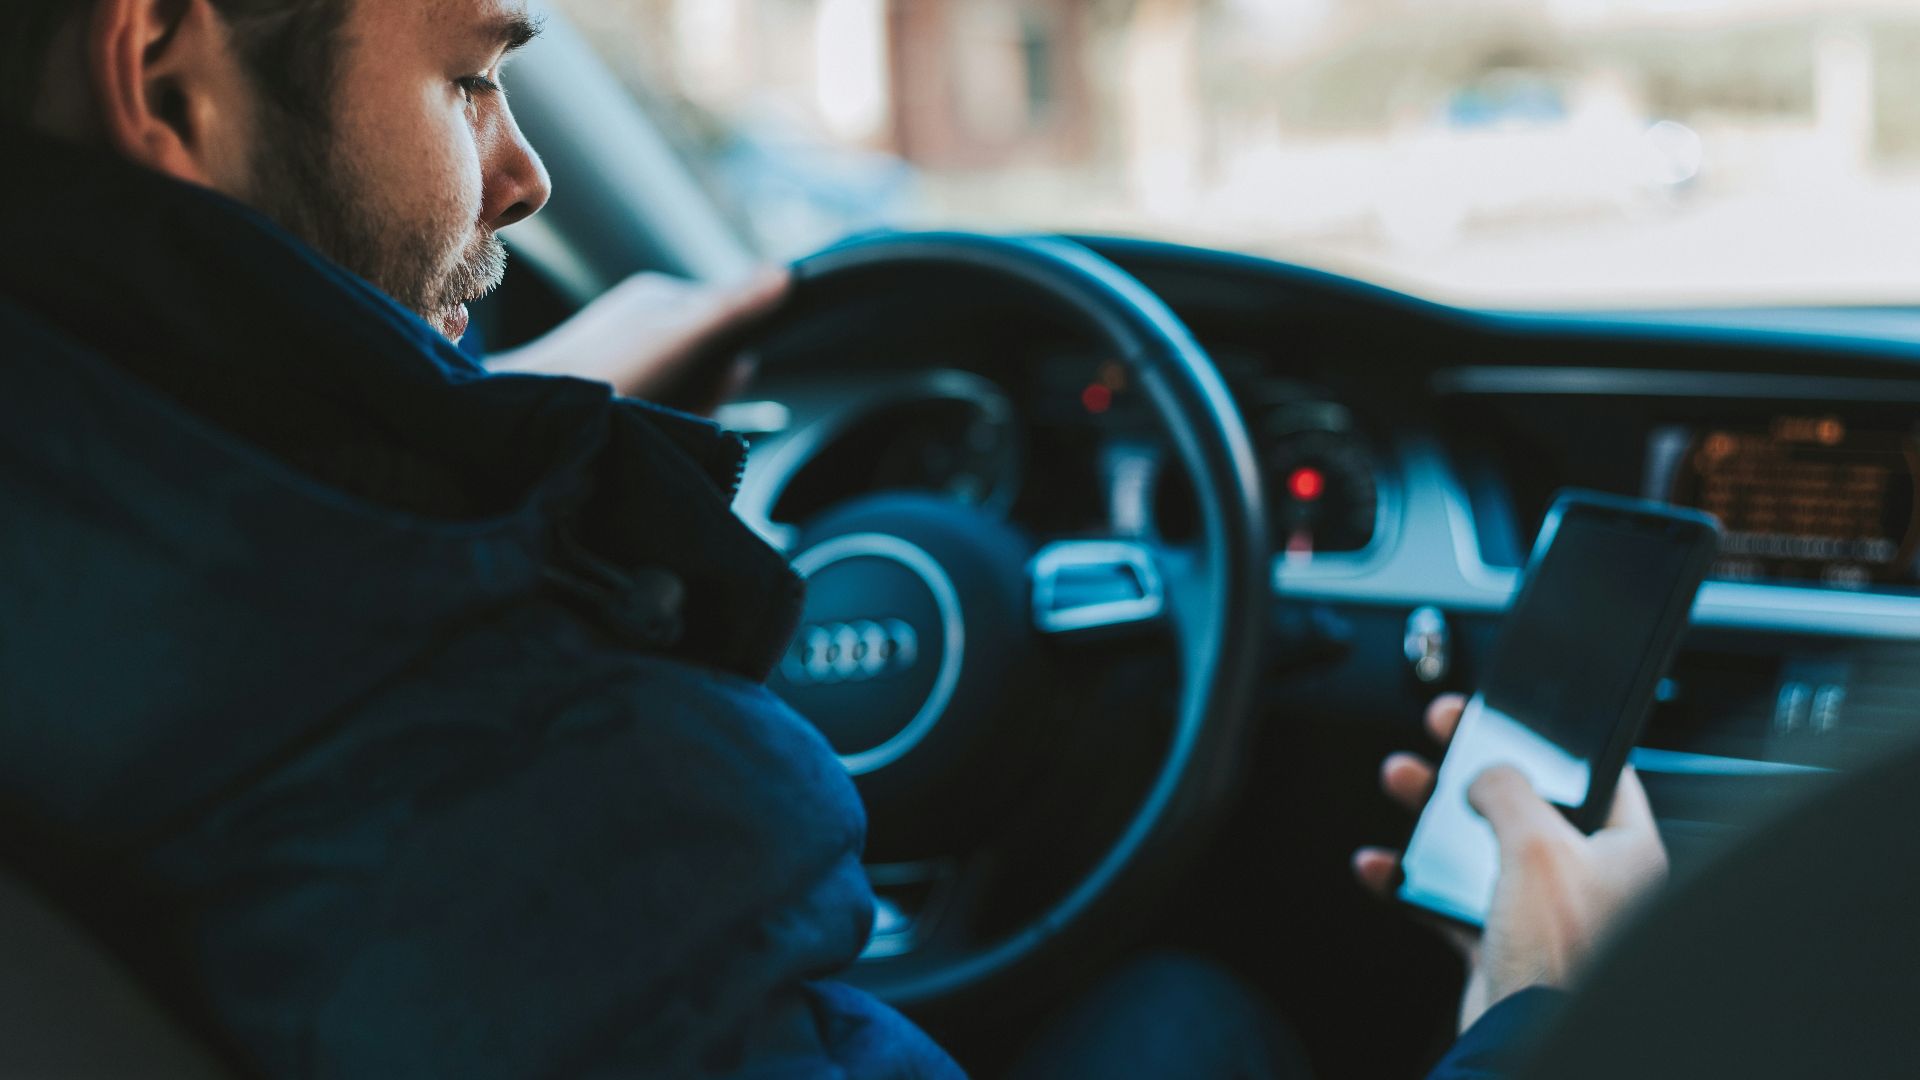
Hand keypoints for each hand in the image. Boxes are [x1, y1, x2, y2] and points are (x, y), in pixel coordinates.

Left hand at [489, 270, 790, 416]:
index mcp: (659, 299)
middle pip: (708, 359)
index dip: (734, 357)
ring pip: (685, 388)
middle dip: (709, 391)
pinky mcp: (610, 391)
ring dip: (686, 411)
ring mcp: (625, 357)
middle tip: (681, 405)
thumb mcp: (681, 338)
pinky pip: (658, 407)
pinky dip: (661, 422)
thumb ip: (732, 308)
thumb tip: (785, 274)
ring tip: (655, 417)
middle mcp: (641, 323)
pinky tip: (641, 426)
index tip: (723, 376)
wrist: (529, 417)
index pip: (728, 317)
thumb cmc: (605, 373)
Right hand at [1353, 696, 1668, 1031]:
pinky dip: (1411, 879)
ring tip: (1401, 781)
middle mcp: (1589, 879)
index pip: (1596, 774)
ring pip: (1481, 843)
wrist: (1523, 1038)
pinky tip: (1381, 864)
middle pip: (1525, 802)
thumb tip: (1487, 772)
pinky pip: (1448, 898)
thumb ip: (1509, 791)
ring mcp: (1542, 911)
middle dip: (1473, 767)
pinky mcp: (1501, 941)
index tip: (1510, 714)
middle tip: (1443, 732)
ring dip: (1434, 814)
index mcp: (1625, 850)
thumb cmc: (1559, 955)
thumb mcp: (1537, 844)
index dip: (1549, 740)